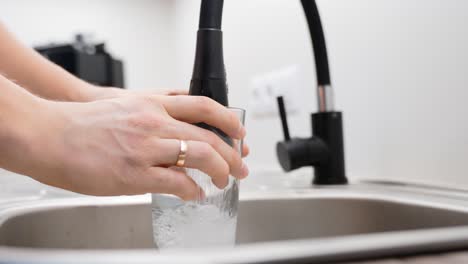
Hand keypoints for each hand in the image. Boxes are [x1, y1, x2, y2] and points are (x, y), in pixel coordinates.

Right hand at [25, 95, 247, 198]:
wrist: (50, 134)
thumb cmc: (84, 123)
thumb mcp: (126, 103)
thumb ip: (155, 108)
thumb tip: (178, 117)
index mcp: (152, 105)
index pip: (204, 106)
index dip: (228, 120)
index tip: (239, 133)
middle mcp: (153, 122)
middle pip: (209, 135)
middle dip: (232, 154)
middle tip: (240, 167)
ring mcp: (146, 148)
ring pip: (200, 156)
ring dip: (219, 172)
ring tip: (223, 182)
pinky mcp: (135, 173)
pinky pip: (177, 182)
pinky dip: (193, 190)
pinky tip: (195, 194)